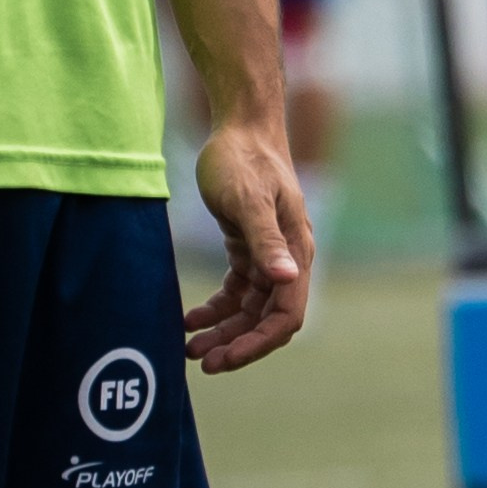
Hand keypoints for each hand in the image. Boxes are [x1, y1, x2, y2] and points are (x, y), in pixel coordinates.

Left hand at [183, 115, 311, 371]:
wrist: (241, 126)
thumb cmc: (244, 158)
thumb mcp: (249, 200)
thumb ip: (267, 240)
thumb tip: (288, 279)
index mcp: (296, 253)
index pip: (285, 316)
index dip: (257, 343)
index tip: (226, 359)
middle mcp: (287, 260)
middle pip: (267, 320)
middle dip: (237, 344)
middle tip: (201, 361)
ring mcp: (268, 256)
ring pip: (249, 310)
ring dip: (223, 331)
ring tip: (190, 347)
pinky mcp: (248, 248)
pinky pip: (235, 292)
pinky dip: (215, 309)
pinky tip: (190, 319)